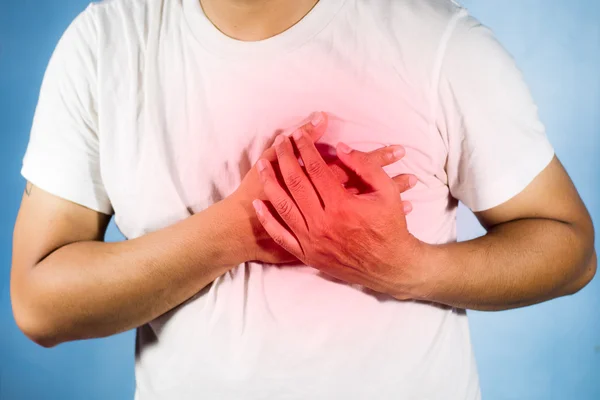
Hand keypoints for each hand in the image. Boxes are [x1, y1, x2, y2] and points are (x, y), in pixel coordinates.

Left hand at [252, 129, 422, 298]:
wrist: (390, 267)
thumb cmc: (391, 227)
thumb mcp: (388, 192)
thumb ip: (365, 167)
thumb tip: (340, 147)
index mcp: (342, 205)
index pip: (316, 168)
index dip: (305, 148)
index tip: (298, 134)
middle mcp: (322, 222)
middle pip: (295, 182)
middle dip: (285, 158)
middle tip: (280, 141)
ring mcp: (312, 240)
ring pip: (283, 206)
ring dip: (270, 182)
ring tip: (262, 164)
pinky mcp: (307, 255)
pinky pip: (281, 235)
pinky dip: (267, 219)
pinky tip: (259, 203)